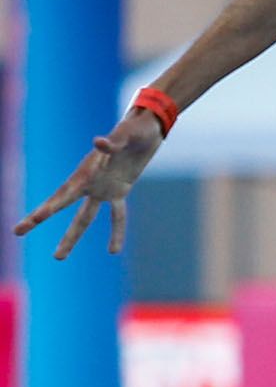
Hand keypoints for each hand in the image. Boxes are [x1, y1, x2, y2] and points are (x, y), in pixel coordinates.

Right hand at [12, 109, 165, 258]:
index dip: (50, 207)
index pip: (64, 193)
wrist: (148, 129)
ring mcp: (102, 187)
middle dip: (40, 217)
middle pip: (61, 203)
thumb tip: (99, 142)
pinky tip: (113, 251)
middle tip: (17, 231)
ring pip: (84, 217)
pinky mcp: (119, 191)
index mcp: (87, 170)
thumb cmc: (135, 129)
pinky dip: (116, 231)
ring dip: (71, 236)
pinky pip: (117, 215)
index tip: (34, 220)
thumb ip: (112, 142)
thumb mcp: (125, 134)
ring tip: (57, 257)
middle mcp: (90, 181)